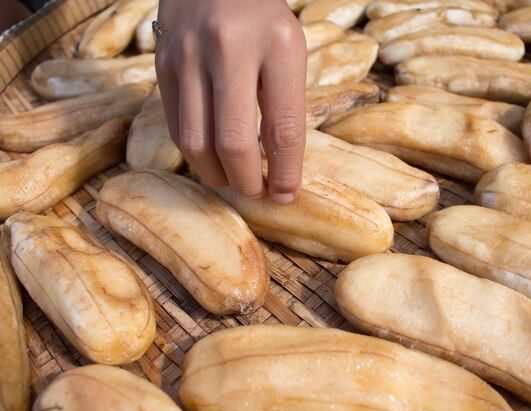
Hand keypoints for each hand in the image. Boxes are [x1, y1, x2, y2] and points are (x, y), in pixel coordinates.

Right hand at [155, 0, 306, 202]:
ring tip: (232, 180)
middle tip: (256, 191)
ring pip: (196, 143)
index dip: (285, 173)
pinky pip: (177, 126)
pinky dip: (195, 152)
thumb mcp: (289, 47)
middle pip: (234, 144)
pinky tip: (210, 156)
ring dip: (217, 175)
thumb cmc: (261, 16)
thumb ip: (285, 102)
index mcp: (278, 44)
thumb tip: (279, 166)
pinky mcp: (162, 63)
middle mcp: (230, 48)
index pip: (284, 129)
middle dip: (247, 182)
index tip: (285, 194)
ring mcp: (189, 55)